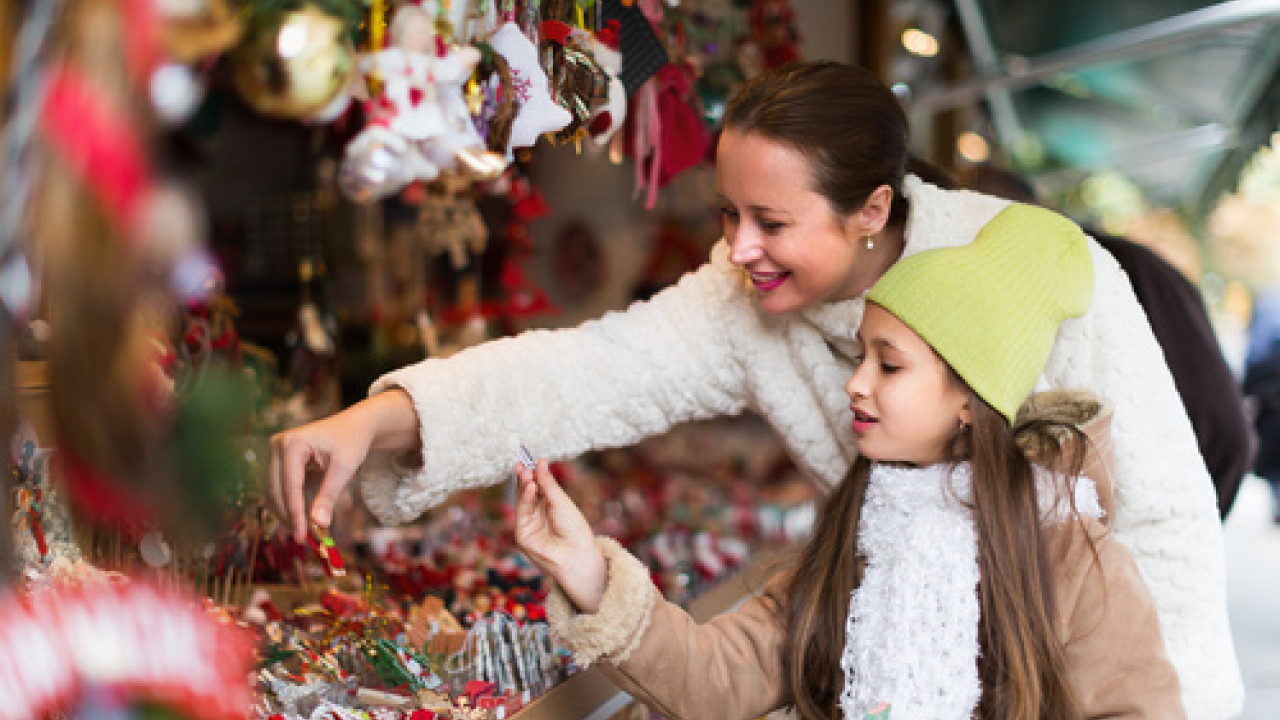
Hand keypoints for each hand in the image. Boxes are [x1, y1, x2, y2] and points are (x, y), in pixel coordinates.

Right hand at [268, 389, 419, 542]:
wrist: (356, 426)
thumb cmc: (352, 441)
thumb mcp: (344, 467)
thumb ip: (329, 494)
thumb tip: (318, 524)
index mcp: (292, 443)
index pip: (289, 486)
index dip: (295, 513)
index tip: (301, 535)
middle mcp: (278, 445)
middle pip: (277, 490)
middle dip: (288, 515)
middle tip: (301, 539)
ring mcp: (276, 452)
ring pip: (274, 491)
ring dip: (285, 512)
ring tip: (301, 532)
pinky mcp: (280, 461)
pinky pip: (280, 487)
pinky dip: (289, 504)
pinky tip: (299, 519)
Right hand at [515, 459, 606, 612]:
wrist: (576, 555)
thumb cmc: (574, 528)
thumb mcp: (562, 501)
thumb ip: (548, 483)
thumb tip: (540, 461)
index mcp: (550, 504)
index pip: (538, 484)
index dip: (534, 472)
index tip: (531, 459)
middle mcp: (538, 512)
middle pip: (527, 490)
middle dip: (524, 477)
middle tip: (523, 464)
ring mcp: (529, 522)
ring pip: (522, 499)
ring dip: (523, 485)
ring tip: (525, 472)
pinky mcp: (523, 533)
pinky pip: (522, 512)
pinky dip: (525, 498)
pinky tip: (530, 487)